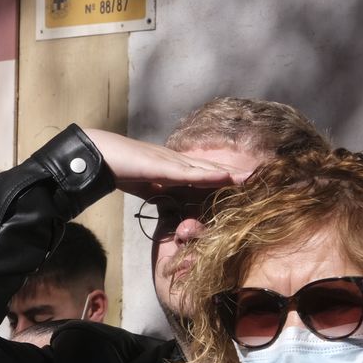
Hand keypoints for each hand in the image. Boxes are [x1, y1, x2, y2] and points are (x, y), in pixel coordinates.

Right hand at [81, 128, 248, 198]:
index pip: (207, 173)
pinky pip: (191, 173)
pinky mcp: (163, 166)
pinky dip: (210, 176)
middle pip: (214, 168)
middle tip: (264, 178)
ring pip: (208, 169)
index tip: (249, 183)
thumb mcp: (146, 186)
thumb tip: (173, 207)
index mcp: (174, 167)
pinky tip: (227, 178)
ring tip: (255, 178)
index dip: (228, 178)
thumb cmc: (119, 168)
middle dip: (238, 174)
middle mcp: (178, 161)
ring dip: (232, 174)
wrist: (99, 155)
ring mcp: (172, 161)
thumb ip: (161, 194)